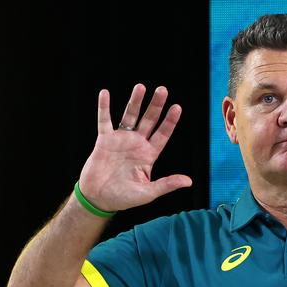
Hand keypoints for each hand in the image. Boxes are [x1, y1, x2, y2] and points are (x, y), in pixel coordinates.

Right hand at [78, 84, 191, 211]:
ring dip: (134, 102)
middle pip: (149, 120)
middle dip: (155, 105)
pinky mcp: (104, 141)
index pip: (163, 134)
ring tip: (140, 87)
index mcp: (149, 155)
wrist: (98, 199)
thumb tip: (189, 181)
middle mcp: (137, 144)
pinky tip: (105, 93)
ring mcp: (120, 140)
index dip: (169, 121)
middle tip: (162, 90)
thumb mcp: (148, 192)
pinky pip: (104, 121)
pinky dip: (104, 108)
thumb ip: (166, 184)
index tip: (177, 107)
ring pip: (129, 116)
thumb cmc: (124, 197)